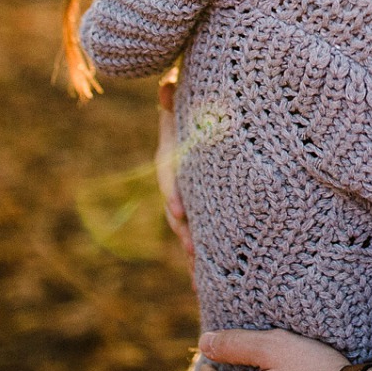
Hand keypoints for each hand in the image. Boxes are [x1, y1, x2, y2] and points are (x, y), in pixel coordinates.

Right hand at [156, 78, 193, 260]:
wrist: (204, 109)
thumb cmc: (197, 100)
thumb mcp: (188, 97)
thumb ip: (177, 97)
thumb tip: (166, 87)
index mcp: (173, 153)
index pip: (169, 176)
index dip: (173, 194)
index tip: (180, 213)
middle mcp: (177, 178)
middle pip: (176, 209)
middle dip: (185, 232)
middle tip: (194, 252)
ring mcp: (190, 194)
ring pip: (187, 226)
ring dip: (193, 249)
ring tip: (201, 274)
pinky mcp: (203, 205)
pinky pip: (202, 231)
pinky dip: (202, 257)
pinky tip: (205, 283)